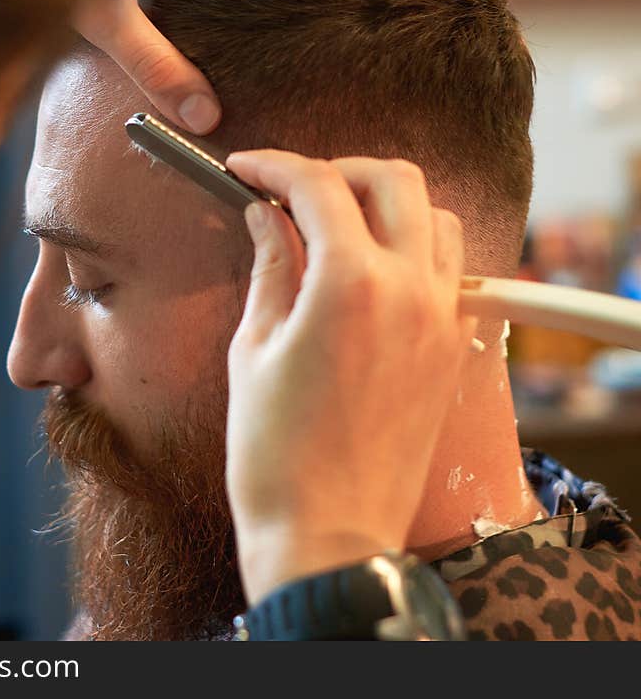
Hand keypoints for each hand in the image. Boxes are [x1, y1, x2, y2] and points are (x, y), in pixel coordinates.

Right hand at [223, 151, 477, 604]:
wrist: (329, 533)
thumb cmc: (275, 454)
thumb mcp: (253, 349)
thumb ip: (270, 267)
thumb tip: (267, 217)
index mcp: (351, 285)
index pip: (318, 186)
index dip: (274, 166)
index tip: (246, 170)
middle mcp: (411, 289)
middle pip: (392, 180)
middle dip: (337, 170)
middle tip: (292, 190)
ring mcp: (442, 317)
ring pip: (434, 216)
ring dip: (386, 203)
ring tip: (337, 225)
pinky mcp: (453, 347)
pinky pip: (448, 268)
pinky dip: (415, 246)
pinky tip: (372, 268)